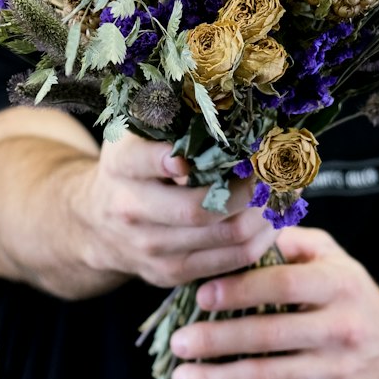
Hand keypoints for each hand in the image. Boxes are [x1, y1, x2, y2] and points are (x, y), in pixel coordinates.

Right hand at [78, 133, 278, 288]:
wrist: (95, 226)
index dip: (172, 157)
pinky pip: (233, 260)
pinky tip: (272, 217)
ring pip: (227, 237)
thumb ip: (165, 120)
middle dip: (250, 189)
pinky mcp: (171, 274)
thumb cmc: (131, 170)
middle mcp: (131, 209)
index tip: (206, 150)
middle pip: (201, 209)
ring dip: (266, 213)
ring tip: (283, 190)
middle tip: (275, 169)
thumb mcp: (133, 137)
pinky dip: (262, 237)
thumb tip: (226, 105)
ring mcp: (151, 249)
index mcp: (121, 166)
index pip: (142, 160)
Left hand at [169, 226, 378, 378]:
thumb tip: (241, 229)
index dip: (238, 290)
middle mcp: (342, 329)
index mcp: (339, 285)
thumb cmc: (352, 295)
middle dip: (215, 341)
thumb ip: (290, 241)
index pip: (282, 285)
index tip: (200, 296)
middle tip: (177, 343)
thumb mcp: (333, 256)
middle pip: (268, 338)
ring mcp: (339, 373)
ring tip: (182, 378)